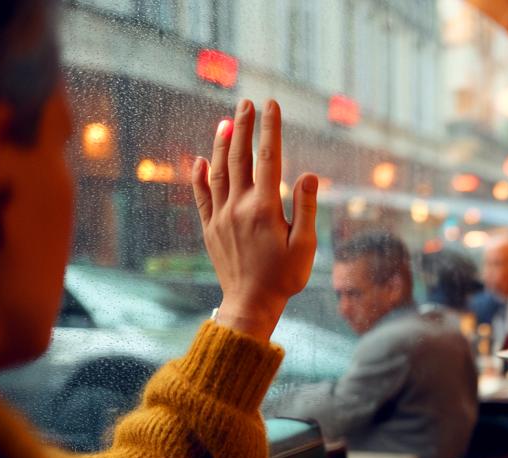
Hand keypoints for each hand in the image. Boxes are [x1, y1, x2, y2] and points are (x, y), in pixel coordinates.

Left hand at [192, 99, 318, 340]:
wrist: (251, 304)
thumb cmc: (285, 277)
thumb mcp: (305, 245)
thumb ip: (306, 208)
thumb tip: (308, 175)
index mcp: (265, 208)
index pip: (269, 159)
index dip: (270, 129)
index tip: (271, 106)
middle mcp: (239, 207)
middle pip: (241, 158)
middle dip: (244, 127)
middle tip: (246, 103)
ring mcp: (221, 217)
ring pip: (219, 172)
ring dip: (222, 145)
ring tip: (226, 123)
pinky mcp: (210, 229)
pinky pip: (201, 196)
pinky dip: (199, 175)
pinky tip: (201, 160)